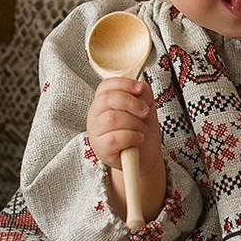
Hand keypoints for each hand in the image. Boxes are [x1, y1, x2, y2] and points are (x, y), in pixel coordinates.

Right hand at [87, 75, 165, 223]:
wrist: (144, 157)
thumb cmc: (141, 130)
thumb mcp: (145, 107)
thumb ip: (142, 94)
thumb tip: (141, 87)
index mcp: (103, 102)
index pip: (106, 86)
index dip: (124, 84)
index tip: (140, 89)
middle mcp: (95, 115)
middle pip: (109, 99)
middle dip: (132, 103)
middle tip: (145, 112)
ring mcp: (95, 133)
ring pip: (113, 118)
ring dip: (135, 123)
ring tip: (142, 129)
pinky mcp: (101, 149)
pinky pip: (115, 138)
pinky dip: (132, 136)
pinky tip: (139, 138)